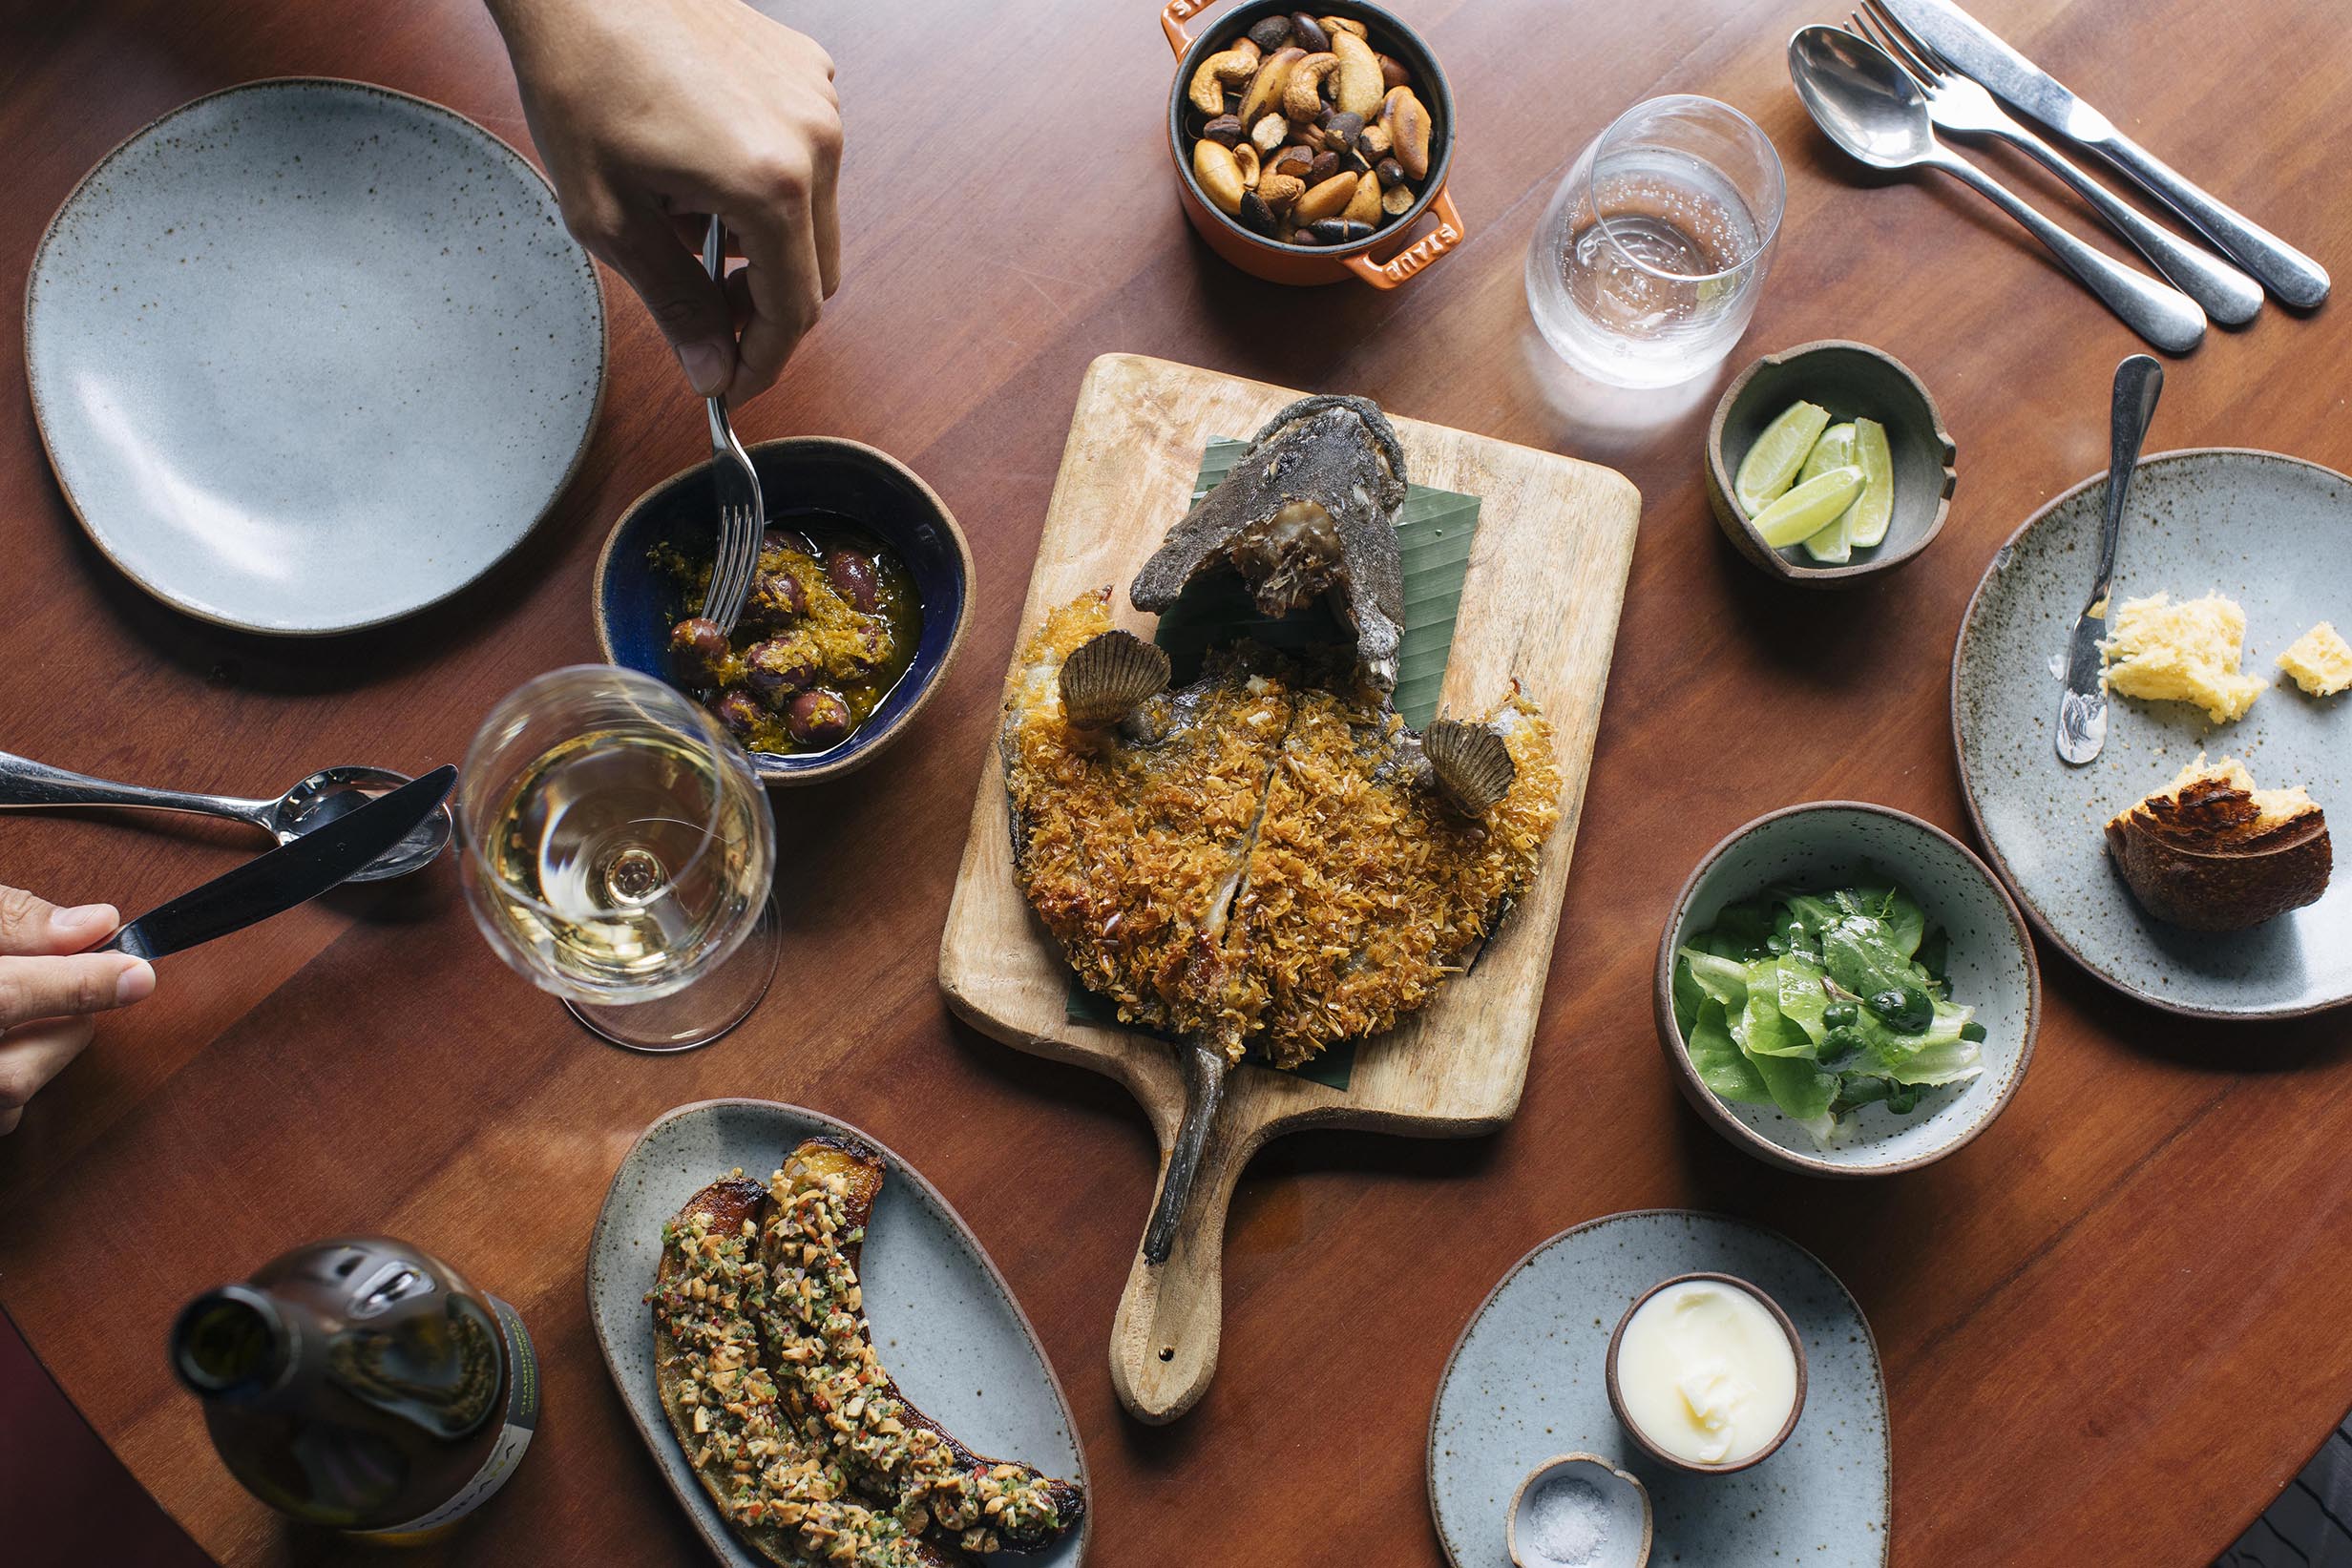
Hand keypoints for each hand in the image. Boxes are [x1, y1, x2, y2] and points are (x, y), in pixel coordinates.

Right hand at [0, 888, 154, 1135]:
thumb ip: (10, 919)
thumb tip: (96, 925)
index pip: (4, 996)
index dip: (78, 984)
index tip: (137, 973)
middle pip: (11, 1073)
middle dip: (66, 1029)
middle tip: (79, 984)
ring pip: (6, 1103)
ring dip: (39, 1062)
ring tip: (27, 1015)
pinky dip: (11, 1093)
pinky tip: (4, 1049)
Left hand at [487, 0, 841, 402]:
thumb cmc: (579, 74)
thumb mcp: (610, 215)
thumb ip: (674, 302)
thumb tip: (711, 371)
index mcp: (771, 182)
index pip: (795, 310)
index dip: (763, 362)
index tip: (730, 383)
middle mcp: (813, 140)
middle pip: (816, 269)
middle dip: (761, 306)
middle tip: (702, 316)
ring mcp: (817, 99)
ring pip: (812, 217)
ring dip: (760, 243)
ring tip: (681, 220)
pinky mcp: (807, 70)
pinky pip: (804, 159)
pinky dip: (763, 186)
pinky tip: (698, 168)